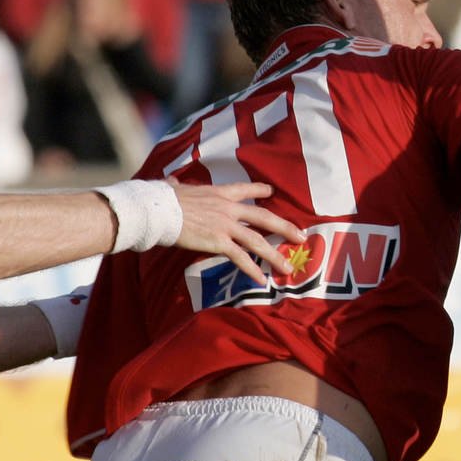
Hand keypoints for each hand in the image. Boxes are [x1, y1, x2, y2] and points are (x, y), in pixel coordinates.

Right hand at [171, 183, 305, 281]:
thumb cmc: (162, 198)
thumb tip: (169, 181)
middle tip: (301, 236)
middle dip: (285, 227)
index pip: (244, 190)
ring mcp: (226, 225)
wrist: (159, 209)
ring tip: (288, 268)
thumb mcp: (175, 188)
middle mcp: (228, 208)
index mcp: (219, 193)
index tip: (271, 191)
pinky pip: (240, 257)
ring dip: (275, 256)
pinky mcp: (218, 241)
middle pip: (264, 217)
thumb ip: (177, 186)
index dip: (260, 190)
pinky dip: (251, 269)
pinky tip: (260, 279)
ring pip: (258, 241)